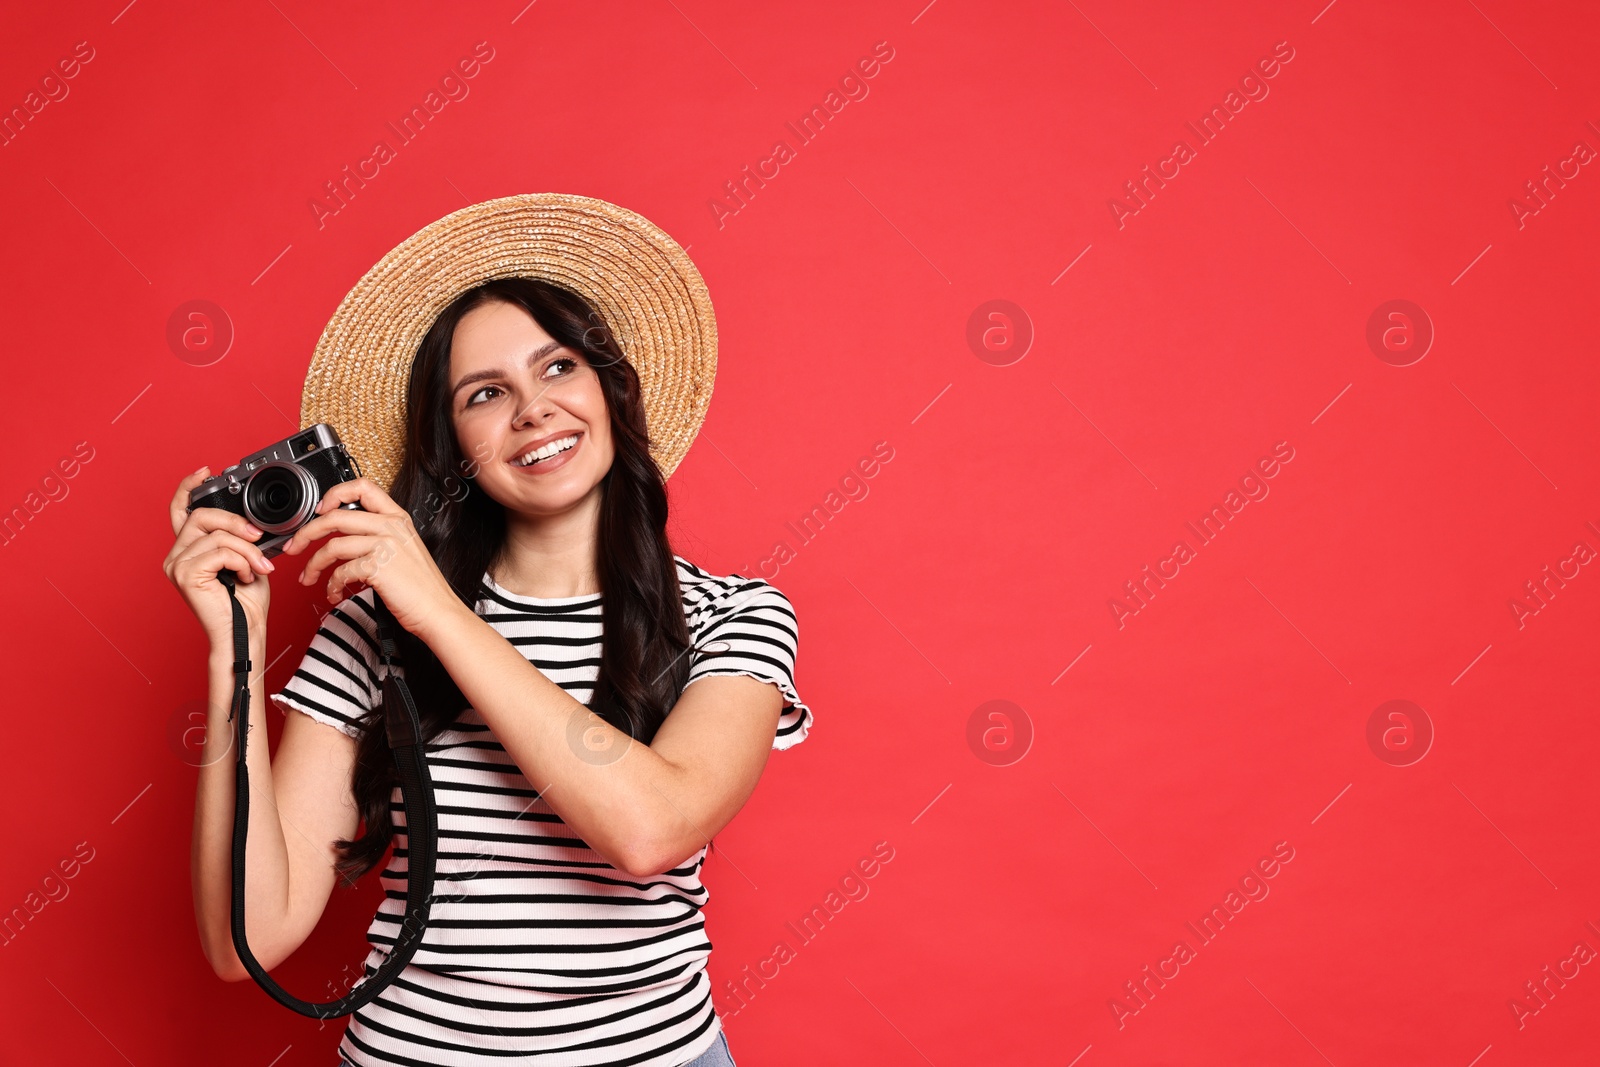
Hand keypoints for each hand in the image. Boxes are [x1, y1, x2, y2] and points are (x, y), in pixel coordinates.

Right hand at [164, 466, 274, 645]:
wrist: (245, 632)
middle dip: (236, 523)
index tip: (204, 472)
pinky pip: (220, 551)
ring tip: (259, 569)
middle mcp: (176, 556)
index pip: (180, 511)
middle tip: (258, 539)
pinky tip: (246, 577)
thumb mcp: (247, 560)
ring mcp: (177, 565)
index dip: (188, 488)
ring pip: (217, 535)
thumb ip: (240, 539)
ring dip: (247, 550)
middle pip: (202, 516)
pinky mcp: (184, 574)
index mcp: (189, 550)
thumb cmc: (246, 603)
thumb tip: (252, 523)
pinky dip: (242, 561)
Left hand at [279, 477, 461, 640]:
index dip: (335, 494)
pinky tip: (334, 593)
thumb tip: (343, 534)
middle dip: (307, 533)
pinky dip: (331, 585)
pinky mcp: (379, 567)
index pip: (363, 487)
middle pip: (336, 516)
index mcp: (397, 517)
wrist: (437, 610)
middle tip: (295, 546)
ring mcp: (386, 545)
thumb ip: (378, 534)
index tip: (320, 509)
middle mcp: (391, 527)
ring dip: (314, 564)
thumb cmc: (421, 586)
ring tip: (309, 577)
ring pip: (332, 545)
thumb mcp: (404, 549)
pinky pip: (341, 571)